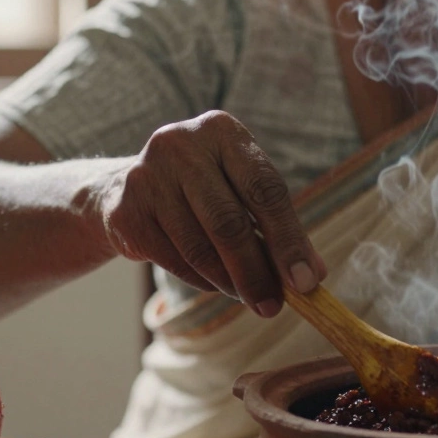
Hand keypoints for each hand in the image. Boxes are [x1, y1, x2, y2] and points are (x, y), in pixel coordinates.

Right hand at [95, 110, 326, 316]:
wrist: (124, 190)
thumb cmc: (203, 191)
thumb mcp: (241, 192)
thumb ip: (278, 227)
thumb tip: (313, 274)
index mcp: (222, 131)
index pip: (265, 189)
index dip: (289, 239)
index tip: (307, 281)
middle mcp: (181, 145)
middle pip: (230, 222)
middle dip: (256, 272)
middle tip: (274, 307)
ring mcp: (147, 176)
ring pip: (200, 248)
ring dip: (230, 282)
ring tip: (248, 296)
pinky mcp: (126, 211)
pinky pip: (175, 261)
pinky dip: (201, 281)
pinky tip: (213, 282)